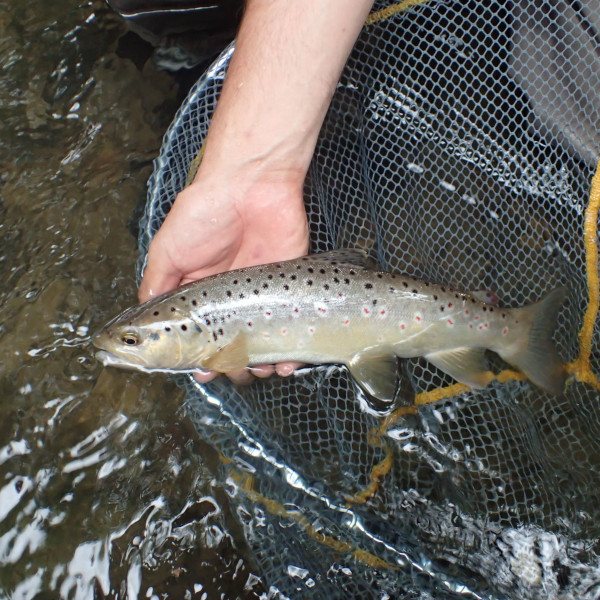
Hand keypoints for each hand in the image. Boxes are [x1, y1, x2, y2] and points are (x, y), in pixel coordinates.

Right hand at [138, 172, 308, 383]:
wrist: (252, 185)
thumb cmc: (205, 213)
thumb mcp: (168, 250)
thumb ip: (156, 283)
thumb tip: (141, 316)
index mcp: (201, 291)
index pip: (200, 334)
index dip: (200, 356)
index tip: (200, 372)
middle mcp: (231, 296)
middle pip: (233, 343)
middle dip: (231, 364)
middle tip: (229, 371)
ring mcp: (262, 294)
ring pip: (264, 343)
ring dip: (261, 364)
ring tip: (258, 371)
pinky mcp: (289, 286)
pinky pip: (293, 326)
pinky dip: (292, 353)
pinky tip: (286, 364)